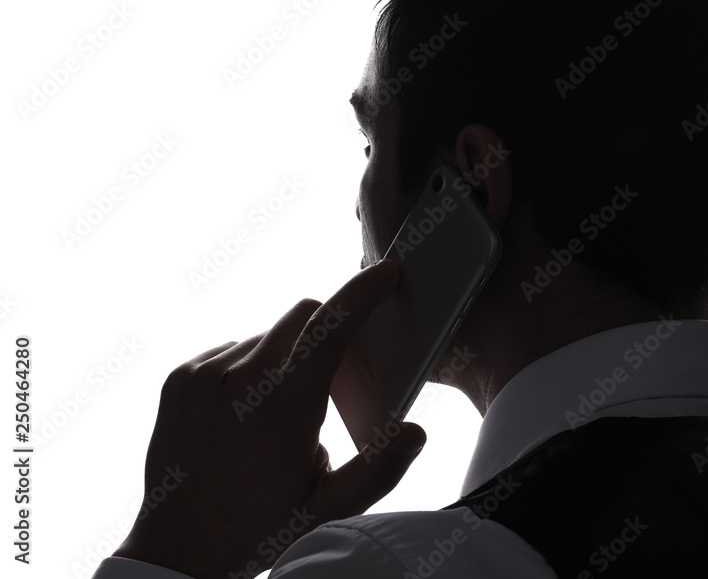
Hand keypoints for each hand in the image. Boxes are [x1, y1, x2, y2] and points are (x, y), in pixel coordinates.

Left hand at [112, 260, 425, 578]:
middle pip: (303, 317)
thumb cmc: (261, 527)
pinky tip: (241, 412)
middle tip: (322, 385)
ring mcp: (205, 375)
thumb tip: (414, 431)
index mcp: (286, 408)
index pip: (331, 326)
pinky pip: (231, 348)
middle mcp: (242, 381)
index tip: (386, 273)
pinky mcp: (180, 377)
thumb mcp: (328, 509)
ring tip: (271, 414)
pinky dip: (247, 367)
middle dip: (324, 332)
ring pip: (267, 335)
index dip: (362, 292)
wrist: (178, 550)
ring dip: (283, 357)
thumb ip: (378, 470)